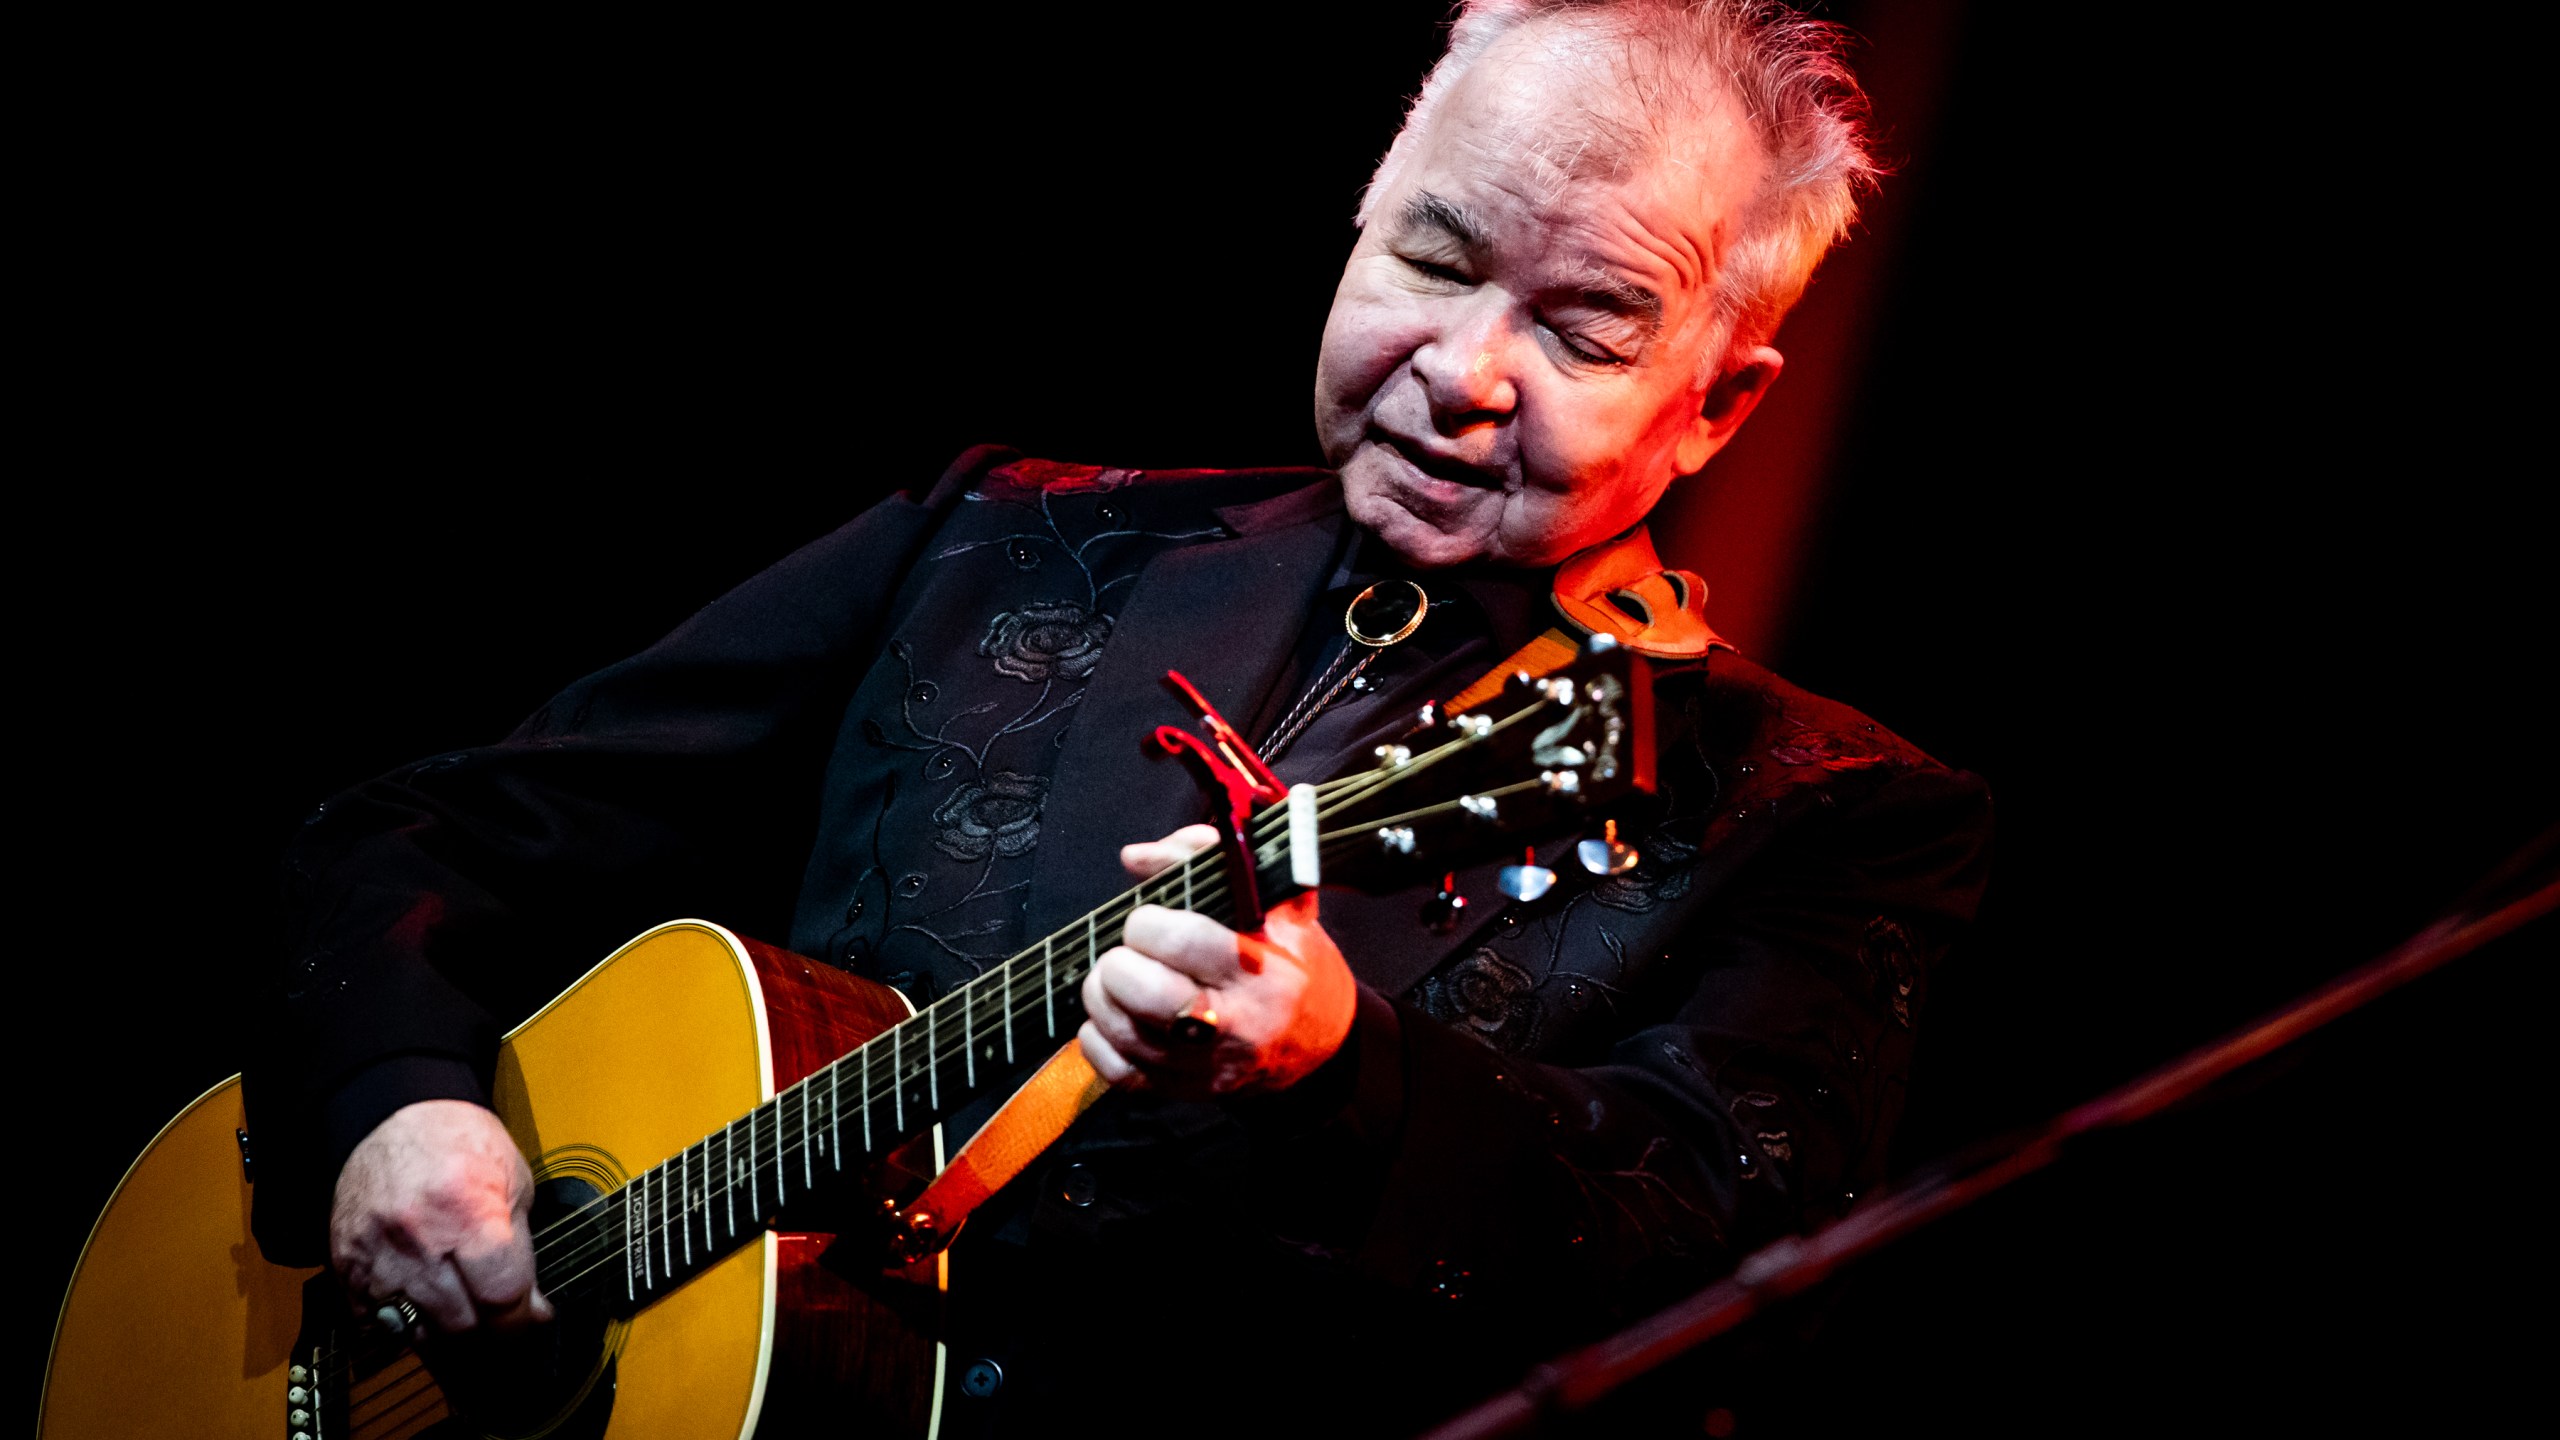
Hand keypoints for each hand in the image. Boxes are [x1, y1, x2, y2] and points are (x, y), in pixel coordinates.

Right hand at [330, 1099, 553, 1335]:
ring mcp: (376, 1258)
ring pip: (418, 1336)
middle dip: (492, 1334)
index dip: (525, 1319)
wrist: (393, 1118)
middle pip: (461, 1326)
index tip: (534, 1317)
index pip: (501, 1297)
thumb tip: (535, 1309)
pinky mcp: (346, 1269)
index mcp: (468, 1211)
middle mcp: (418, 1239)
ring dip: (450, 1338)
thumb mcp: (513, 1181)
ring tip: (469, 1319)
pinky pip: (375, 1326)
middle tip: (505, 1323)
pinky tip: (425, 1309)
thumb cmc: (460, 1143)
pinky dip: (404, 1329)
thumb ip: (522, 1250)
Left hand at [1079, 824, 1358, 1097]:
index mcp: (1266, 971)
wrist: (1322, 1045)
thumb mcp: (1276, 903)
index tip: (1149, 918)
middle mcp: (1239, 1026)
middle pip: (1148, 993)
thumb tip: (1135, 857)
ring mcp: (1208, 1067)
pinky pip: (1116, 1071)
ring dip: (1103, 995)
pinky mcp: (1183, 1092)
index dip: (1149, 922)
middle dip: (1121, 961)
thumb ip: (1205, 860)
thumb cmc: (1292, 962)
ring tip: (1116, 977)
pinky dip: (1098, 1039)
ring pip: (1123, 1031)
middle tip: (1129, 952)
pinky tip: (1113, 1016)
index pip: (1185, 940)